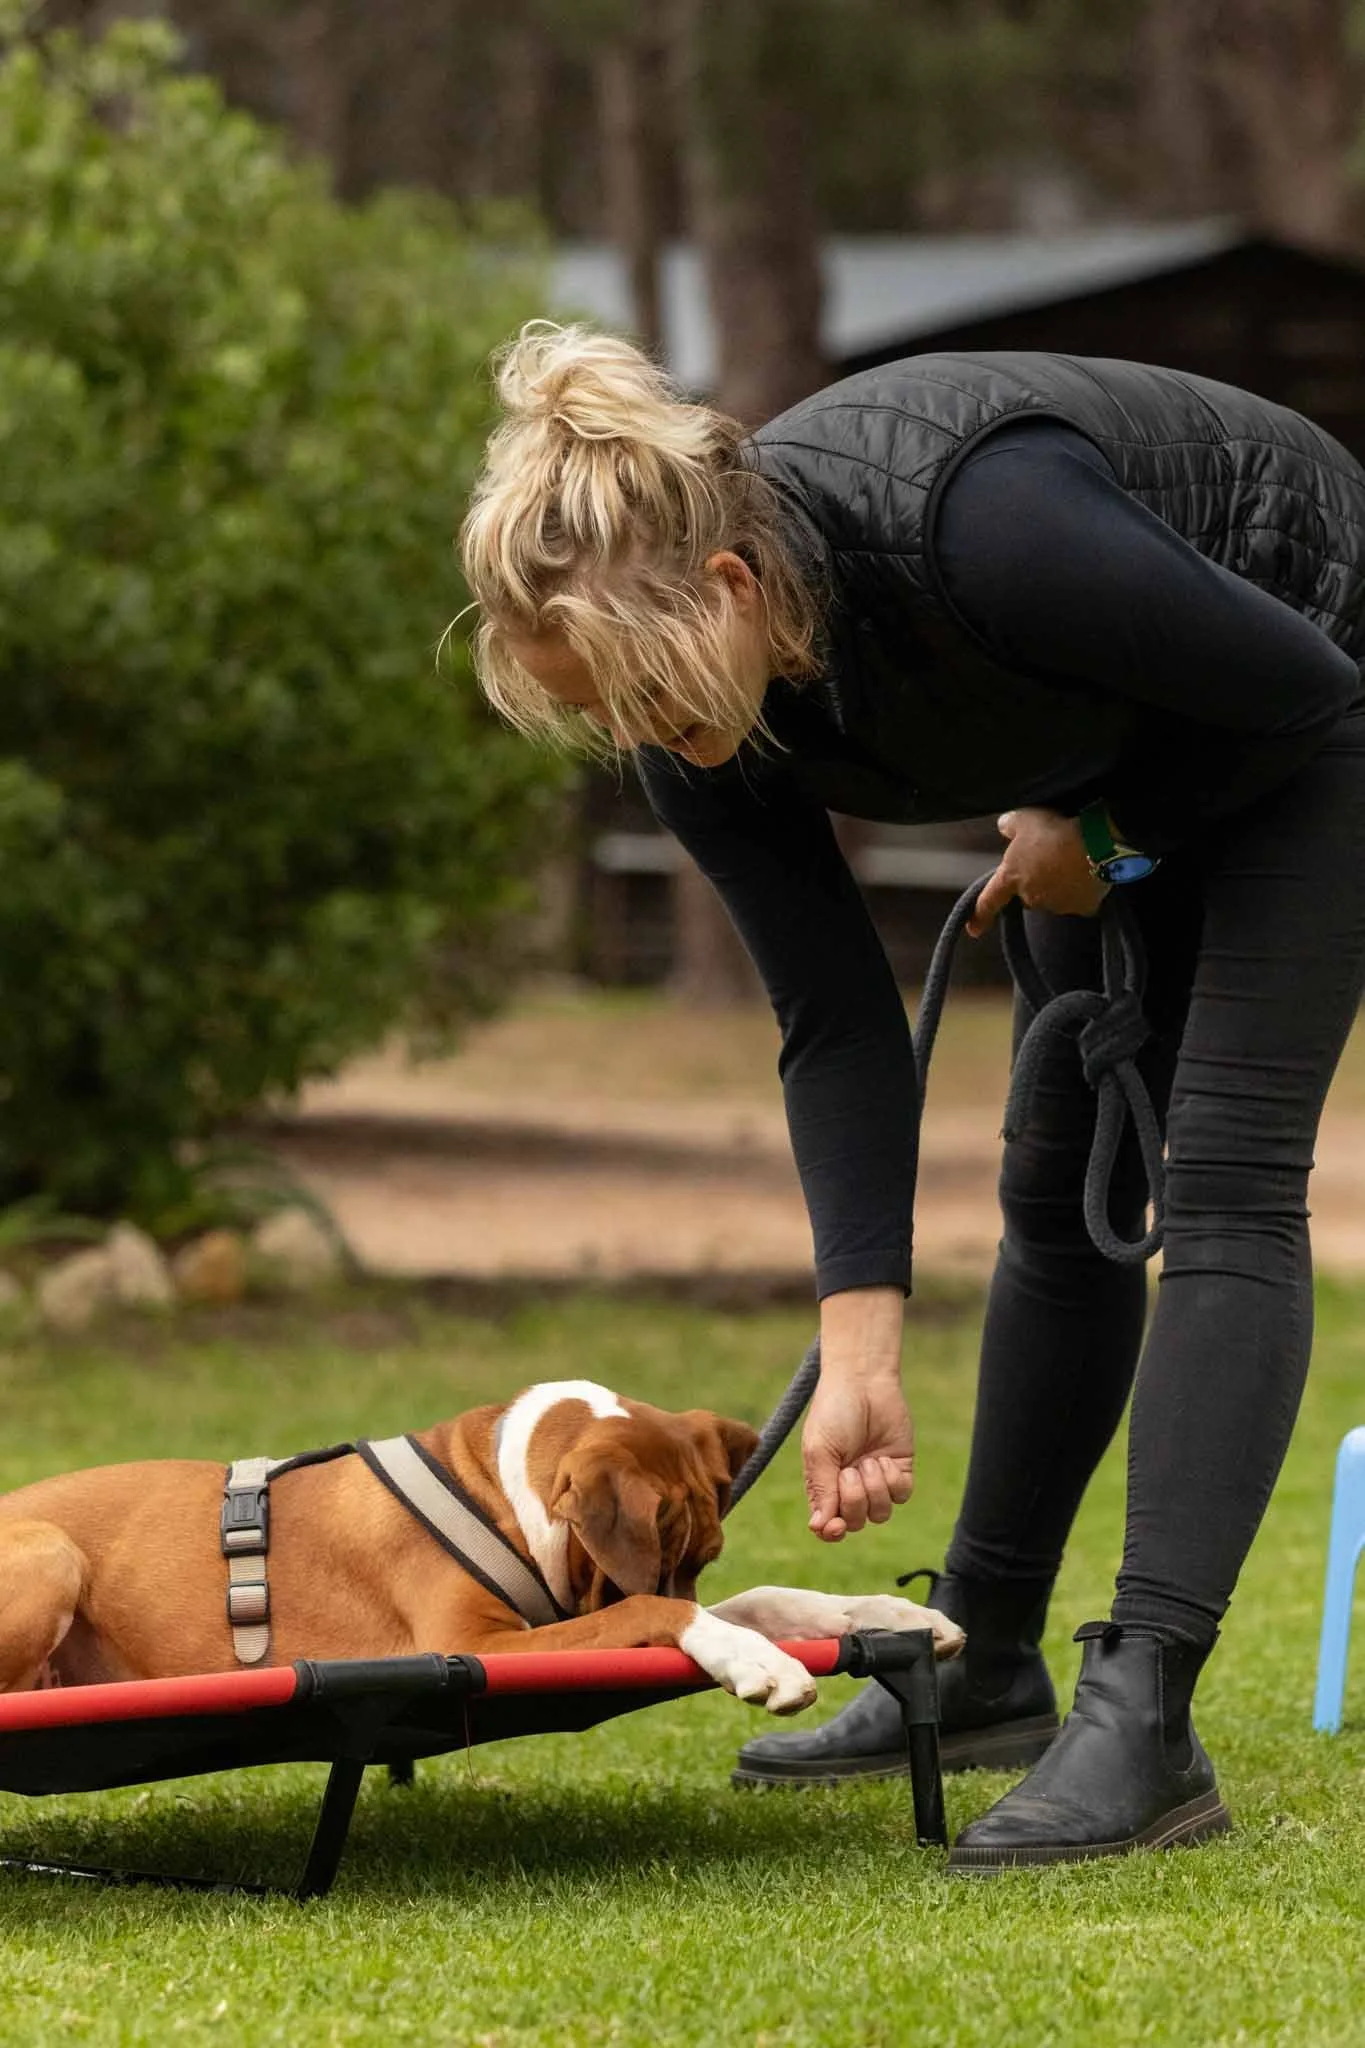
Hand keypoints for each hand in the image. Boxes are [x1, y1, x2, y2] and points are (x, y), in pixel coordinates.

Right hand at [803, 1369, 914, 1541]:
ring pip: (881, 1513)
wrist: (864, 1382)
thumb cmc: (834, 1413)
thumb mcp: (819, 1451)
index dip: (832, 1532)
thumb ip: (822, 1490)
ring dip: (875, 1489)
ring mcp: (875, 1480)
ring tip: (869, 1461)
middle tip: (850, 1471)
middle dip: (855, 1500)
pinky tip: (885, 1459)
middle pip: (856, 1522)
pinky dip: (893, 1480)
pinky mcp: (899, 1470)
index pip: (828, 1525)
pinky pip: (901, 1495)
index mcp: (824, 1485)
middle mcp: (849, 1487)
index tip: (835, 1525)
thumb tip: (819, 1528)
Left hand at [967, 807, 1108, 937]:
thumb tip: (1004, 826)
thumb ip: (1010, 825)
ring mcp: (1057, 905)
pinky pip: (1080, 900)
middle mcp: (1031, 897)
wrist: (1095, 843)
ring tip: (1073, 861)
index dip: (980, 915)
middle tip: (1050, 860)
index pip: (989, 900)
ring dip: (1059, 885)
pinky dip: (1082, 890)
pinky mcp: (1083, 908)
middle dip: (1035, 882)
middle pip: (1028, 894)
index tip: (973, 929)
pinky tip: (1090, 873)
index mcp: (1011, 878)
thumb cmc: (1054, 830)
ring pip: (1054, 898)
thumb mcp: (1025, 818)